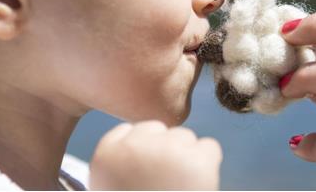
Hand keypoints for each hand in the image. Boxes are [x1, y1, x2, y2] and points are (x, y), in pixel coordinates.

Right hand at [89, 120, 221, 189]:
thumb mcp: (111, 187)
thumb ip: (122, 157)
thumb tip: (153, 134)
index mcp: (106, 155)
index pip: (132, 130)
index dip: (143, 154)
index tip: (144, 178)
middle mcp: (133, 148)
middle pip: (160, 131)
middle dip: (165, 152)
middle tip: (164, 187)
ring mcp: (166, 153)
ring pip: (185, 137)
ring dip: (187, 158)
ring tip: (181, 190)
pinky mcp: (197, 163)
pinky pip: (209, 147)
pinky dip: (209, 165)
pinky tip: (199, 186)